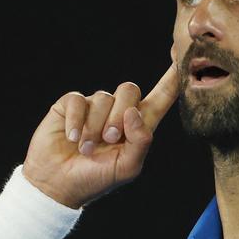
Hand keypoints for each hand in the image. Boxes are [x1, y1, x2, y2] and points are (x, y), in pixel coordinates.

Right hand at [22, 63, 178, 208]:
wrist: (58, 184)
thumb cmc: (95, 179)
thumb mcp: (126, 168)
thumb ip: (140, 141)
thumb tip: (134, 112)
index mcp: (137, 127)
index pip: (161, 97)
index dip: (172, 77)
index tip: (180, 53)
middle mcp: (117, 112)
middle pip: (130, 90)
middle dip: (120, 116)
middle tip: (108, 140)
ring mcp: (94, 107)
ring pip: (103, 98)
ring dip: (94, 127)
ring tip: (86, 149)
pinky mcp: (70, 105)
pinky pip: (78, 100)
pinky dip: (77, 122)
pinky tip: (72, 139)